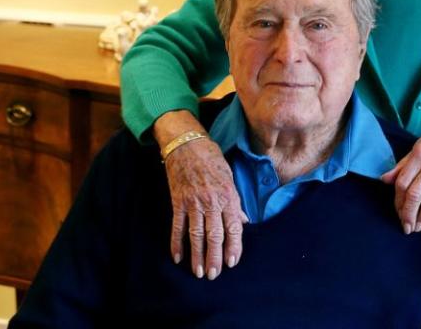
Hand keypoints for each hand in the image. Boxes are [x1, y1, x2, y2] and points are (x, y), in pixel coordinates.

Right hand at [155, 110, 247, 279]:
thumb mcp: (230, 177)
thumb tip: (244, 221)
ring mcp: (193, 203)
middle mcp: (212, 201)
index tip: (232, 262)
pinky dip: (176, 243)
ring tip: (199, 272)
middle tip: (215, 275)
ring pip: (196, 235)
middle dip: (215, 257)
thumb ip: (236, 202)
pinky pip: (177, 226)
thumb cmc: (212, 159)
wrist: (187, 144)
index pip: (233, 227)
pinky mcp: (178, 202)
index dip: (233, 246)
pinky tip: (177, 257)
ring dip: (197, 255)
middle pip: (214, 235)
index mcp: (228, 196)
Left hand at [380, 126, 420, 233]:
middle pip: (416, 193)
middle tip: (407, 227)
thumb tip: (384, 180)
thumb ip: (402, 166)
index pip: (403, 182)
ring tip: (419, 226)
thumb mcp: (418, 148)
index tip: (398, 213)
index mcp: (420, 153)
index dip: (398, 201)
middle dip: (409, 214)